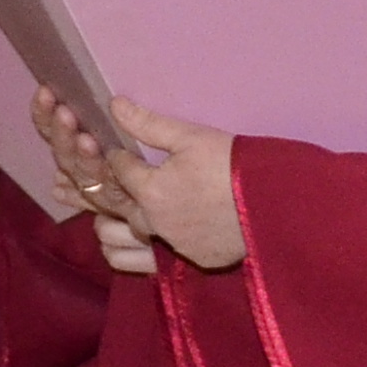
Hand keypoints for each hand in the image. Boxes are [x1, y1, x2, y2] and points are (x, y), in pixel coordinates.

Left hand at [102, 94, 249, 271]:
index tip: (115, 151)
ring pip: (125, 243)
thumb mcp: (192, 137)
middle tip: (92, 185)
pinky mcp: (192, 260)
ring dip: (113, 231)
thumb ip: (148, 124)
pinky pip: (152, 261)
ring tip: (107, 221)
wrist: (275, 203)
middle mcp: (154, 223)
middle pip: (116, 209)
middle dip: (105, 194)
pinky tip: (145, 242)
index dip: (115, 158)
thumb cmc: (232, 164)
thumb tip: (114, 104)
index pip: (119, 171)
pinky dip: (143, 251)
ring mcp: (172, 246)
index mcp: (150, 190)